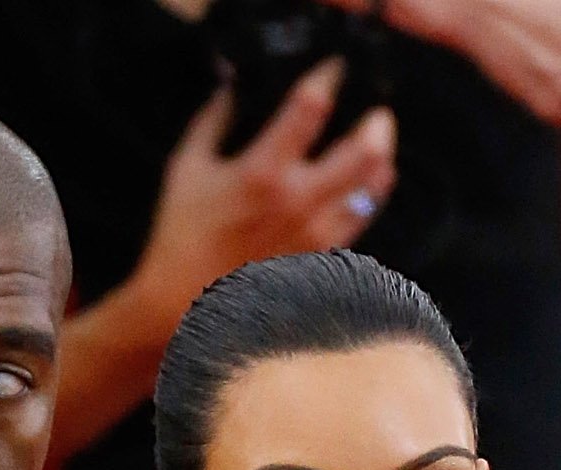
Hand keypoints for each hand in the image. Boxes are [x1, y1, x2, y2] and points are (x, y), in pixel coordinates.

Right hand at [120, 67, 399, 342]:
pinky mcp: (319, 265)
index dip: (329, 77)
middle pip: (363, 151)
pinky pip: (356, 229)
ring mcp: (314, 239)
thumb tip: (235, 86)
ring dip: (380, 166)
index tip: (334, 69)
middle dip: (376, 124)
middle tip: (378, 114)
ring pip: (370, 193)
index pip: (311, 106)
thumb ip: (214, 120)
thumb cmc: (181, 238)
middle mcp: (298, 204)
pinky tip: (360, 195)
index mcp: (263, 172)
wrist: (184, 309)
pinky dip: (362, 206)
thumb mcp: (187, 168)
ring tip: (378, 152)